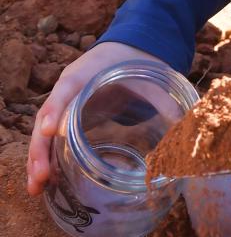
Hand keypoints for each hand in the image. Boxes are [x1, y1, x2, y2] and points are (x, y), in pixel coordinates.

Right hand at [27, 42, 164, 195]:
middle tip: (42, 177)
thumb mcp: (153, 78)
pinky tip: (46, 182)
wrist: (126, 49)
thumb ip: (167, 101)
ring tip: (37, 188)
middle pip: (46, 119)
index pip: (66, 89)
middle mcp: (68, 89)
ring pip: (44, 133)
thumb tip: (186, 128)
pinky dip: (47, 158)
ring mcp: (64, 103)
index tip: (50, 131)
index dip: (56, 109)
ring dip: (39, 160)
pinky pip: (52, 138)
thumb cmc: (136, 62)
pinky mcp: (68, 117)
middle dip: (40, 149)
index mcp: (86, 73)